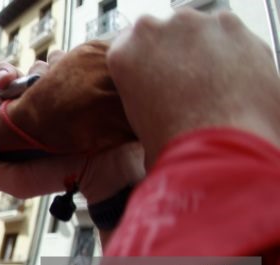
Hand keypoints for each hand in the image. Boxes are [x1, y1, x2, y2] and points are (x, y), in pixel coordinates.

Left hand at [0, 55, 144, 204]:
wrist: (108, 166)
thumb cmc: (64, 176)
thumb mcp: (19, 183)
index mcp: (18, 130)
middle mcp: (37, 110)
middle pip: (12, 81)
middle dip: (5, 78)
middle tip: (8, 83)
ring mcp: (59, 94)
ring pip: (35, 68)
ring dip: (33, 71)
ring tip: (40, 82)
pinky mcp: (79, 81)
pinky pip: (62, 60)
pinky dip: (57, 62)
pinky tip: (59, 75)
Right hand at [107, 10, 279, 165]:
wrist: (211, 149)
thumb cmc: (170, 145)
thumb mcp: (137, 125)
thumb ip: (143, 98)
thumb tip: (158, 105)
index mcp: (124, 55)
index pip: (131, 44)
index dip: (148, 62)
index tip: (159, 77)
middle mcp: (153, 31)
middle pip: (165, 33)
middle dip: (176, 54)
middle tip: (187, 87)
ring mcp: (192, 25)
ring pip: (198, 30)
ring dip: (204, 52)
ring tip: (212, 88)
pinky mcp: (230, 26)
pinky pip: (229, 34)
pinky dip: (232, 52)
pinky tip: (231, 81)